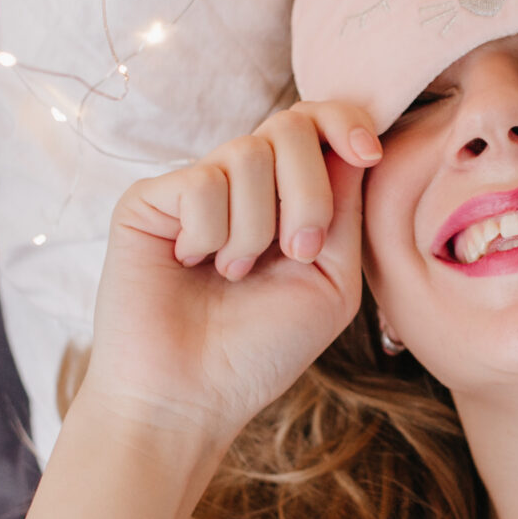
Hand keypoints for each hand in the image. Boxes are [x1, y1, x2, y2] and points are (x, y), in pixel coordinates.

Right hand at [74, 102, 384, 444]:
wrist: (192, 397)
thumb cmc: (262, 348)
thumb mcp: (332, 280)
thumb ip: (345, 210)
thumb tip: (354, 143)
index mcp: (286, 196)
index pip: (317, 123)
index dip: (345, 121)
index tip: (368, 154)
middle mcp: (239, 183)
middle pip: (290, 126)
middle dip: (309, 192)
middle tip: (298, 253)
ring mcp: (192, 187)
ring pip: (247, 153)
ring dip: (255, 229)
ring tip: (232, 274)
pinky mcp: (148, 199)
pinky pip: (201, 183)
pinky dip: (210, 234)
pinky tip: (190, 263)